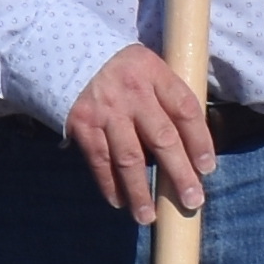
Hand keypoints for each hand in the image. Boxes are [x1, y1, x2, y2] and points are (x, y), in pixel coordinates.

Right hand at [73, 37, 217, 221]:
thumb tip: (188, 144)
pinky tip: (118, 201)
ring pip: (129, 157)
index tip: (207, 168)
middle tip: (193, 201)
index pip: (185, 110)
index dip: (200, 141)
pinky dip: (108, 183)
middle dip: (180, 173)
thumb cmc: (113, 64)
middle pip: (163, 138)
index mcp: (153, 73)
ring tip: (149, 216)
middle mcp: (131, 92)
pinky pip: (98, 159)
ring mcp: (104, 110)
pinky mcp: (80, 122)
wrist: (56, 48)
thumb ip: (164, 96)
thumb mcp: (144, 66)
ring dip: (140, 190)